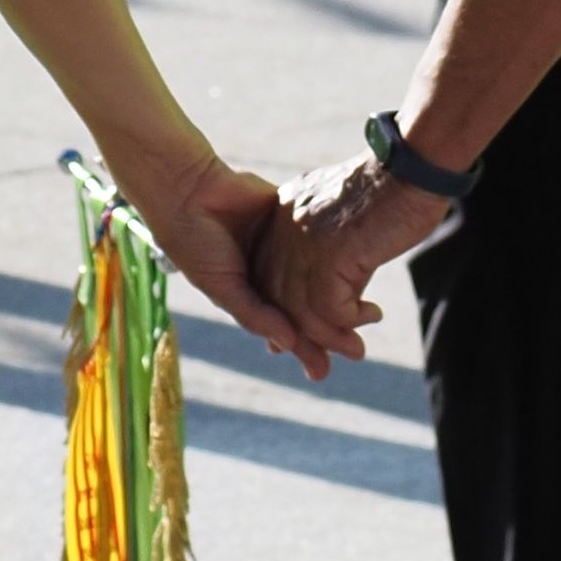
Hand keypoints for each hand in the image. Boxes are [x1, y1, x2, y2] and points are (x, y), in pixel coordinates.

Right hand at [134, 154, 343, 376]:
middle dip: (328, 330)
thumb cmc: (195, 243)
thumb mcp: (221, 286)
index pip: (281, 324)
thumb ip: (254, 314)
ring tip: (370, 316)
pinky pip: (319, 238)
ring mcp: (281, 243)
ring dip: (341, 294)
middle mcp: (267, 271)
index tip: (323, 371)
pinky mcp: (291, 214)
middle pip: (305, 306)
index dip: (301, 347)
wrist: (190, 189)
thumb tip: (290, 345)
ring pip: (317, 275)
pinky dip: (338, 251)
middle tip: (357, 352)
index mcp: (248, 291)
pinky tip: (363, 266)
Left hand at [265, 144, 444, 350]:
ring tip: (355, 351)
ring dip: (330, 338)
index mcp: (283, 213)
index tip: (290, 343)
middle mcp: (285, 227)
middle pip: (277, 298)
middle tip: (317, 366)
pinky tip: (371, 317)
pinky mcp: (330, 256)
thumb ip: (329, 254)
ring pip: (301, 311)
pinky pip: (329, 309)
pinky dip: (350, 322)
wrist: (413, 167)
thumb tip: (334, 302)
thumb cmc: (392, 192)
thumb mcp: (345, 223)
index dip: (277, 314)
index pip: (265, 275)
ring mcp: (304, 242)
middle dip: (298, 339)